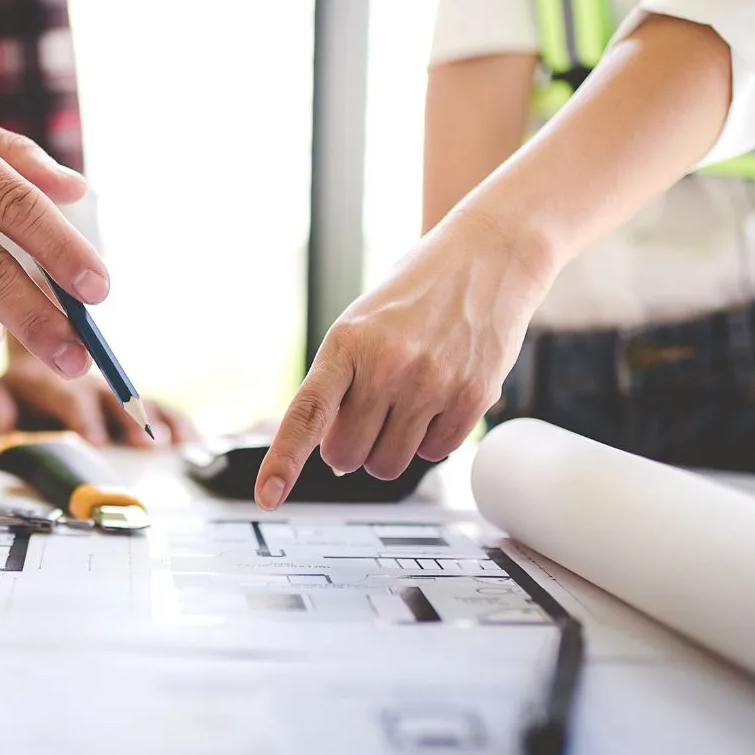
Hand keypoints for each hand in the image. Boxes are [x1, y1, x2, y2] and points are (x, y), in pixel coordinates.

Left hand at [0, 339, 194, 446]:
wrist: (40, 346)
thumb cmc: (17, 389)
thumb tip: (1, 423)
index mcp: (43, 377)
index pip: (63, 392)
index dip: (81, 415)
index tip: (95, 438)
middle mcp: (80, 379)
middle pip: (108, 398)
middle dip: (122, 420)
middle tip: (139, 443)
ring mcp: (109, 388)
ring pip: (132, 401)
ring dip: (149, 421)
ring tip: (165, 442)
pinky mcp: (131, 398)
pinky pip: (158, 407)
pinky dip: (174, 422)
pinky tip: (189, 439)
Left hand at [253, 211, 554, 508]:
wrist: (486, 257)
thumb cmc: (415, 295)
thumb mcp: (360, 326)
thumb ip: (340, 386)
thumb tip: (333, 458)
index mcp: (346, 344)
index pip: (307, 414)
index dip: (283, 461)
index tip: (268, 497)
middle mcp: (387, 365)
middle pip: (347, 456)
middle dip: (352, 446)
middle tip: (370, 410)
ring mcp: (432, 383)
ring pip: (390, 464)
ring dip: (391, 448)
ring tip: (406, 401)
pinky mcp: (473, 396)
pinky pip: (436, 453)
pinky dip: (432, 438)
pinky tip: (439, 397)